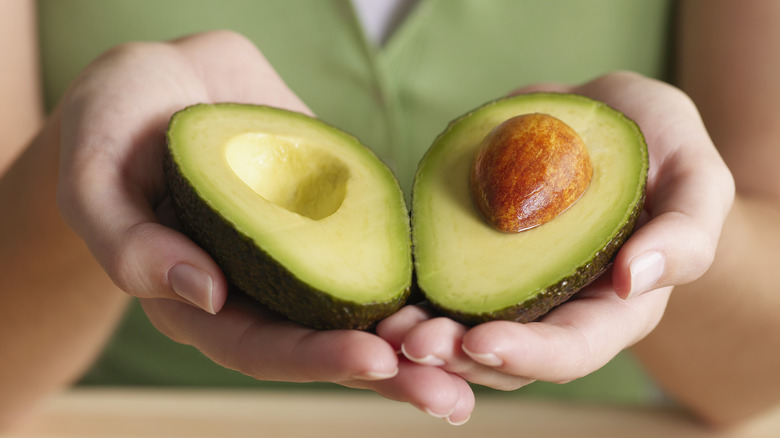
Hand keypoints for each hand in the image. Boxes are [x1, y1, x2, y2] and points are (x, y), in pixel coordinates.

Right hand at [55, 31, 473, 422]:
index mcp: (198, 298)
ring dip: (418, 335)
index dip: (316, 358)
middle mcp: (257, 285)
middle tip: (449, 394)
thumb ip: (128, 243)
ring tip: (478, 356)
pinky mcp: (332, 214)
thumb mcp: (94, 175)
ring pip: (362, 305)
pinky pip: (377, 247)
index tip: (375, 359)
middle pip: (324, 342)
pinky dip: (419, 272)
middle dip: (387, 371)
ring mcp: (300, 251)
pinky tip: (466, 288)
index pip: (260, 346)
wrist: (164, 76)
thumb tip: (201, 293)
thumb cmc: (114, 120)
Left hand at [377, 71, 734, 412]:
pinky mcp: (475, 259)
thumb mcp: (695, 176)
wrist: (603, 118)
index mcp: (614, 308)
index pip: (572, 350)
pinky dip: (411, 298)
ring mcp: (512, 288)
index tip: (480, 342)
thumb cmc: (660, 147)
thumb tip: (639, 279)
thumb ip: (687, 232)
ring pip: (463, 336)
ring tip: (386, 326)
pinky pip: (440, 289)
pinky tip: (381, 292)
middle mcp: (558, 310)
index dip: (528, 354)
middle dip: (457, 358)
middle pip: (506, 358)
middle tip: (411, 342)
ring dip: (423, 339)